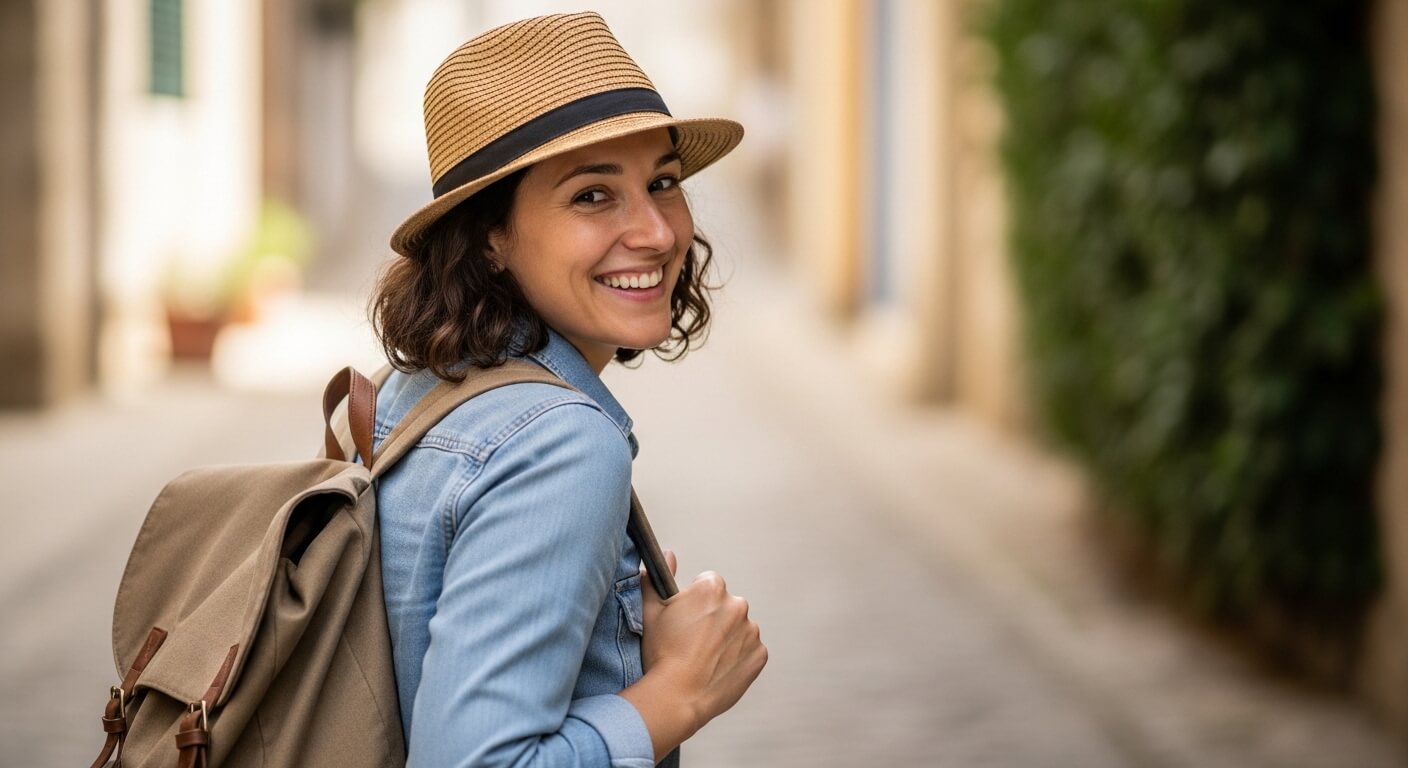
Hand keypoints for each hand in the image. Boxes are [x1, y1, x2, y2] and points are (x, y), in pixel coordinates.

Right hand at [632, 550, 767, 738]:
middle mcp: (737, 605)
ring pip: (739, 628)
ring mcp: (751, 631)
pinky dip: (738, 657)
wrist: (676, 696)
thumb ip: (658, 577)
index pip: (708, 584)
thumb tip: (668, 554)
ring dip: (727, 637)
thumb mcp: (650, 611)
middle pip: (726, 605)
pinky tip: (718, 668)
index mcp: (712, 588)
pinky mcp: (759, 655)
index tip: (686, 619)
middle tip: (693, 641)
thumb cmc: (661, 653)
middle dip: (713, 617)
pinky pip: (750, 650)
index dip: (695, 601)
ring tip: (704, 658)